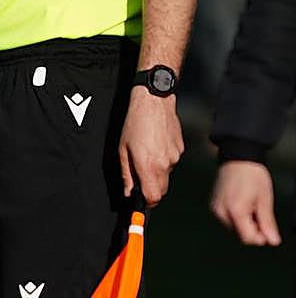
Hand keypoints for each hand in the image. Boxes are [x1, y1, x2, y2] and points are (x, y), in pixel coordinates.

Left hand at [118, 87, 183, 206]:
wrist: (154, 102)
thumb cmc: (135, 124)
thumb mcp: (123, 149)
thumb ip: (127, 174)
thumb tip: (128, 192)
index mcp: (149, 166)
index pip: (153, 197)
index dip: (147, 201)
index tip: (141, 200)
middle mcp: (166, 165)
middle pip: (162, 189)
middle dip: (151, 187)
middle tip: (140, 175)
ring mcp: (176, 157)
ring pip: (167, 175)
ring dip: (157, 171)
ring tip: (147, 152)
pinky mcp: (181, 150)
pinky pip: (173, 162)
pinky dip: (164, 159)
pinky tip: (156, 144)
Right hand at [211, 160, 281, 245]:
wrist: (237, 157)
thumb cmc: (253, 176)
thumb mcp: (265, 200)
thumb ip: (267, 223)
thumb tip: (273, 241)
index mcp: (235, 211)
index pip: (248, 238)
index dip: (260, 236)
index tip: (267, 226)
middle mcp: (221, 212)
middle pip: (240, 235)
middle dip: (252, 229)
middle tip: (259, 212)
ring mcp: (215, 208)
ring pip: (233, 228)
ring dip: (244, 223)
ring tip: (250, 206)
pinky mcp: (213, 204)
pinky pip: (227, 219)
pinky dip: (236, 217)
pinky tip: (242, 204)